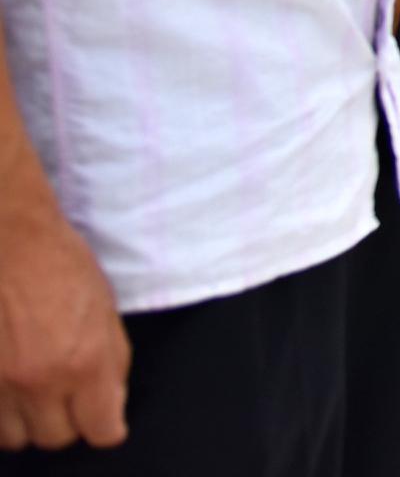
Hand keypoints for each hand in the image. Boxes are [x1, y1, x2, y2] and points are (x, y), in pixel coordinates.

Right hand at [0, 192, 128, 451]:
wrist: (9, 239)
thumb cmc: (60, 265)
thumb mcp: (106, 311)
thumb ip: (112, 363)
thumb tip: (112, 402)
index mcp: (84, 362)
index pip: (102, 431)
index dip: (105, 424)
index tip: (103, 417)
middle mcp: (39, 379)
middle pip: (57, 438)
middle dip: (67, 420)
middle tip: (67, 394)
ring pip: (16, 437)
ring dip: (28, 420)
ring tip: (34, 389)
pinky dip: (0, 410)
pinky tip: (10, 383)